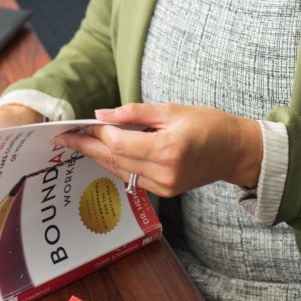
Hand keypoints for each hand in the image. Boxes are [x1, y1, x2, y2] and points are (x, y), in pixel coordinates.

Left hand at [52, 102, 262, 196]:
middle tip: (65, 137)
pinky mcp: (165, 191)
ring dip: (98, 157)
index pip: (119, 143)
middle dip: (87, 147)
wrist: (235, 151)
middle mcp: (165, 172)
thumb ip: (135, 113)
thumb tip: (102, 114)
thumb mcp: (172, 109)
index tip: (80, 124)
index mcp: (168, 149)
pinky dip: (116, 164)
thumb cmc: (208, 124)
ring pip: (120, 171)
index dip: (96, 133)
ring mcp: (165, 186)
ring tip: (77, 144)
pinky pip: (131, 178)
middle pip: (114, 159)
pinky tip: (103, 154)